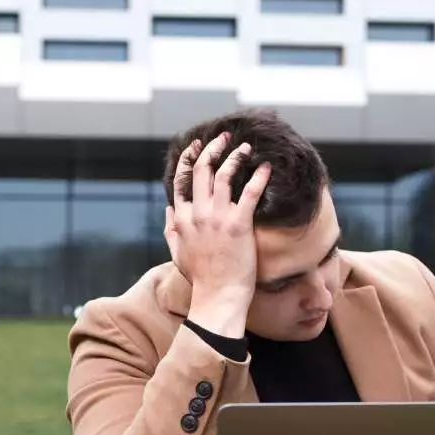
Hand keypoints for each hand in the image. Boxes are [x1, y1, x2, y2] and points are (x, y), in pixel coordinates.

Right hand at [165, 133, 270, 335]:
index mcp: (181, 218)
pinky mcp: (239, 225)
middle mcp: (197, 214)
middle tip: (223, 138)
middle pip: (201, 170)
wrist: (217, 296)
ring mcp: (217, 218)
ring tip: (245, 147)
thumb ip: (170, 228)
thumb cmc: (201, 278)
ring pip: (224, 175)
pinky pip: (250, 193)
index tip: (197, 147)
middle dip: (211, 148)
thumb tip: (168, 209)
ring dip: (235, 156)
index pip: (181, 180)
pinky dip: (258, 176)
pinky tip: (266, 167)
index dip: (188, 159)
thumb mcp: (177, 252)